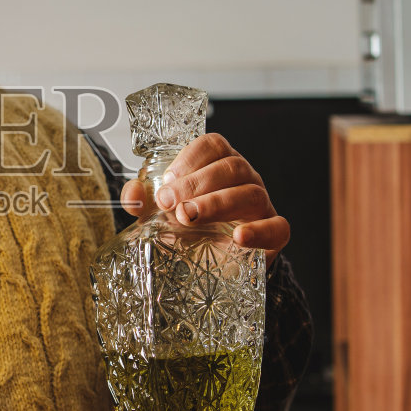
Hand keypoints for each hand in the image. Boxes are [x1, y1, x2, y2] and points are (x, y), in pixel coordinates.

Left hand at [120, 133, 289, 261]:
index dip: (190, 158)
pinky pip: (277, 227)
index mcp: (219, 164)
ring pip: (250, 193)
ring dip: (217, 203)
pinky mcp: (275, 234)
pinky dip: (259, 231)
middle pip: (231, 166)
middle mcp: (245, 179)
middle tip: (170, 203)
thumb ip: (145, 201)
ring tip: (189, 217)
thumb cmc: (192, 228)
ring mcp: (262, 205)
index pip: (213, 145)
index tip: (168, 179)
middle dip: (196, 183)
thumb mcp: (163, 212)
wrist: (216, 265)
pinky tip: (238, 237)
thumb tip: (132, 196)